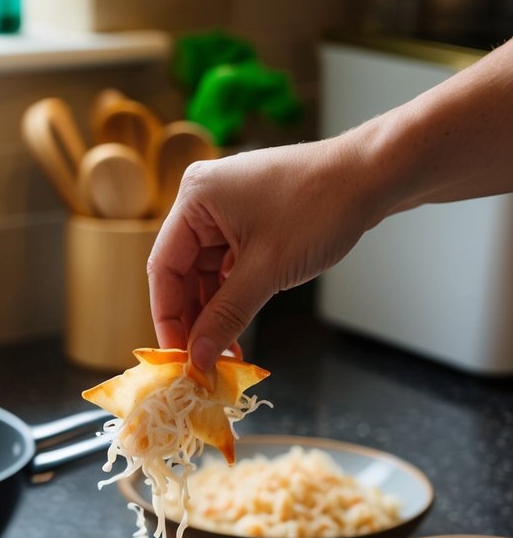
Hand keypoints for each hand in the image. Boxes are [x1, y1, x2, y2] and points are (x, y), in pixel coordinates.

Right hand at [147, 135, 373, 371]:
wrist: (373, 177)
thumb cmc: (320, 209)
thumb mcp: (267, 270)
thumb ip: (226, 316)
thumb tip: (197, 357)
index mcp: (195, 198)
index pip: (163, 267)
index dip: (168, 316)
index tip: (179, 356)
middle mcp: (203, 199)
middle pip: (183, 272)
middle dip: (194, 318)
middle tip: (203, 360)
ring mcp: (227, 208)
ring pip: (206, 272)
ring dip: (215, 311)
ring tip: (224, 351)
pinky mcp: (250, 218)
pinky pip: (229, 264)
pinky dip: (233, 295)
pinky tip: (238, 327)